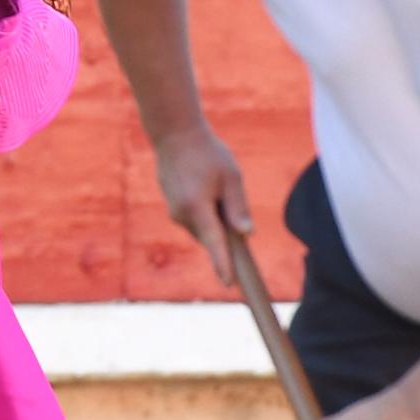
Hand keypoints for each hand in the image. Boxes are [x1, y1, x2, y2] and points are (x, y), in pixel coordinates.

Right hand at [153, 123, 251, 285]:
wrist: (174, 135)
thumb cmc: (207, 153)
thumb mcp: (230, 176)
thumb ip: (238, 207)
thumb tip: (247, 234)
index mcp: (197, 208)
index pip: (214, 244)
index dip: (223, 265)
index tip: (229, 284)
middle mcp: (182, 215)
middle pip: (212, 236)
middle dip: (225, 227)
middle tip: (227, 192)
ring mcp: (174, 213)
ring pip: (204, 228)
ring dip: (214, 216)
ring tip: (212, 183)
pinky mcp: (173, 209)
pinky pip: (196, 219)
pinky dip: (205, 211)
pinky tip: (203, 185)